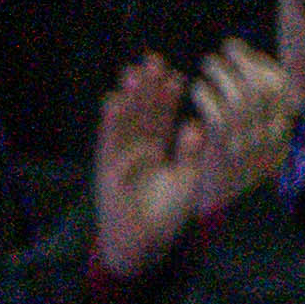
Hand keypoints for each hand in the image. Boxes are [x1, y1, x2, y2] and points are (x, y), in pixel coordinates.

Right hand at [87, 55, 202, 281]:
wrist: (143, 242)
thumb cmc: (167, 214)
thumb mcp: (188, 181)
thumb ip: (191, 154)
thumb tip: (197, 124)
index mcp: (160, 149)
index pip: (164, 116)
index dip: (168, 96)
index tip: (176, 74)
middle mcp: (138, 146)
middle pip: (142, 111)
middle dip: (146, 87)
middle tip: (152, 60)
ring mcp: (121, 154)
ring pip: (125, 119)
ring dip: (127, 97)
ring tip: (133, 73)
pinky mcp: (107, 165)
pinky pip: (110, 139)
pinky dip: (112, 121)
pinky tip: (115, 100)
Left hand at [185, 42, 297, 224]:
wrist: (225, 232)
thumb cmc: (234, 187)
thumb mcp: (256, 153)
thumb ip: (259, 122)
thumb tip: (259, 82)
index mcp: (281, 140)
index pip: (285, 93)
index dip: (266, 67)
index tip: (247, 55)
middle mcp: (271, 143)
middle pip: (267, 89)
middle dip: (246, 62)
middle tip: (226, 50)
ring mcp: (249, 149)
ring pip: (244, 97)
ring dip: (224, 73)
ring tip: (208, 66)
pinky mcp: (223, 157)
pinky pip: (219, 116)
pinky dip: (207, 95)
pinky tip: (194, 90)